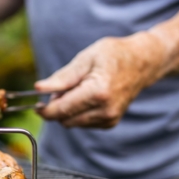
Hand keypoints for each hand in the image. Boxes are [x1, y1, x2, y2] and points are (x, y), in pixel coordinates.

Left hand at [34, 32, 163, 127]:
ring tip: (78, 89)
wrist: (142, 62)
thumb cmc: (112, 55)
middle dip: (57, 107)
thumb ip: (61, 77)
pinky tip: (86, 97)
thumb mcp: (84, 59)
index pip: (60, 110)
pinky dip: (78, 112)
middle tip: (62, 88)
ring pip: (72, 123)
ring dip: (67, 110)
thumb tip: (38, 89)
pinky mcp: (109, 123)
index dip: (44, 109)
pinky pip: (82, 123)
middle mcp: (105, 110)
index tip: (36, 103)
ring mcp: (109, 119)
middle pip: (64, 120)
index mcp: (98, 93)